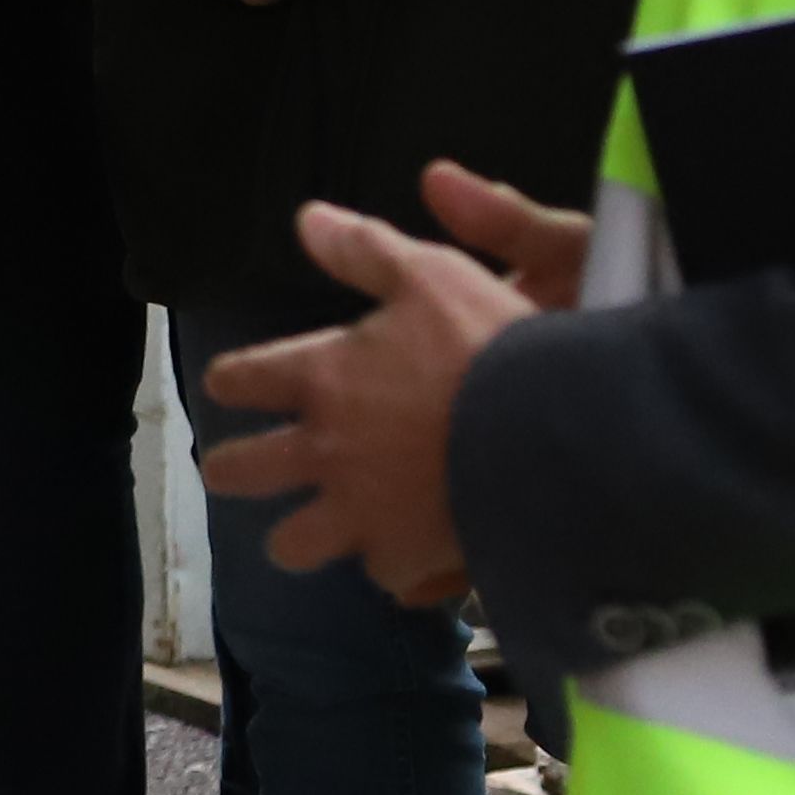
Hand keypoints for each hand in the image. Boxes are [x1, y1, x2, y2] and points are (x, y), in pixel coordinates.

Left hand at [197, 182, 557, 606]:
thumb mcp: (432, 275)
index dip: (233, 381)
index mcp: (321, 380)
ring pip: (293, 544)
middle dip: (231, 469)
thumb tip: (306, 219)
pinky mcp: (410, 559)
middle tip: (234, 468)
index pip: (239, 380)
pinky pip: (382, 575)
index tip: (233, 386)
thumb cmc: (493, 348)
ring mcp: (364, 513)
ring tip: (309, 530)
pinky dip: (392, 566)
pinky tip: (402, 556)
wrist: (563, 438)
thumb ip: (364, 250)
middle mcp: (326, 451)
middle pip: (239, 471)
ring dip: (298, 536)